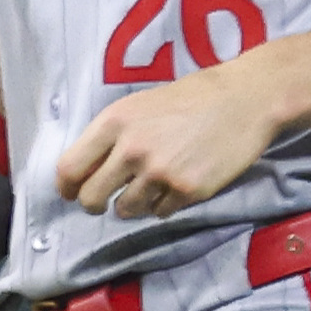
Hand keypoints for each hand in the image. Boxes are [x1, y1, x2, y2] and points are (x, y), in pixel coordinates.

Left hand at [54, 59, 287, 219]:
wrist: (243, 100)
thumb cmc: (190, 98)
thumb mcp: (139, 106)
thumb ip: (111, 136)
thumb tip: (86, 172)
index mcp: (114, 122)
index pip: (70, 168)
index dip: (67, 187)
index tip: (72, 194)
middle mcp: (131, 149)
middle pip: (92, 198)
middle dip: (95, 204)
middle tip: (106, 202)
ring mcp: (160, 172)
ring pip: (126, 210)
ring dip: (134, 204)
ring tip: (151, 185)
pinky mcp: (187, 190)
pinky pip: (161, 212)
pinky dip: (165, 204)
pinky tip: (178, 182)